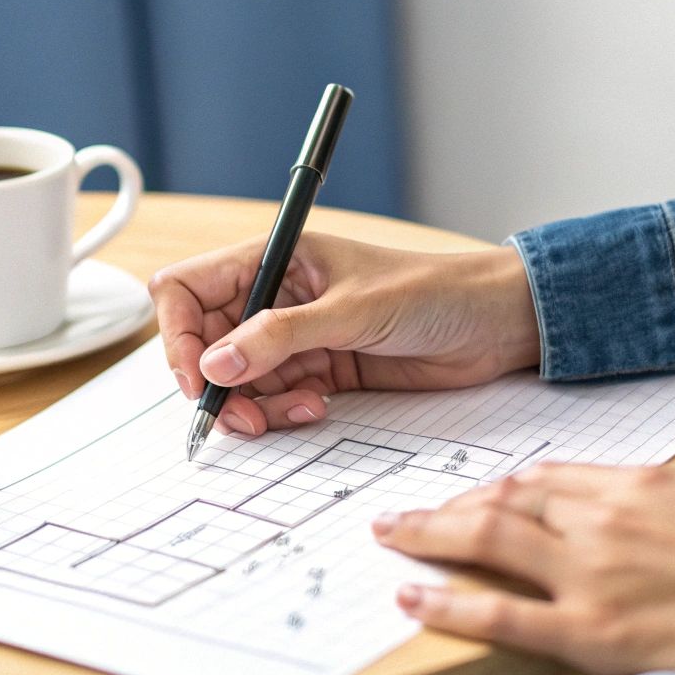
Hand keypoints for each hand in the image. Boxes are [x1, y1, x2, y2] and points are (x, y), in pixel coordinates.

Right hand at [149, 233, 540, 435]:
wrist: (495, 324)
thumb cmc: (435, 291)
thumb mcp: (353, 310)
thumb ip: (281, 337)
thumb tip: (216, 364)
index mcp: (276, 258)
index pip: (190, 289)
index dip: (178, 333)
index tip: (197, 377)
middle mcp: (277, 296)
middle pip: (206, 343)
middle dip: (215, 383)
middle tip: (240, 416)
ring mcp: (296, 336)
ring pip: (239, 379)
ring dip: (252, 404)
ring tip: (294, 411)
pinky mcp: (320, 370)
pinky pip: (274, 397)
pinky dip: (281, 411)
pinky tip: (314, 408)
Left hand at [371, 464, 674, 674]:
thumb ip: (656, 509)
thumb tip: (622, 523)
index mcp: (640, 483)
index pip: (545, 477)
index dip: (496, 489)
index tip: (469, 499)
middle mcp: (608, 517)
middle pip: (504, 499)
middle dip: (446, 505)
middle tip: (404, 512)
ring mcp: (596, 573)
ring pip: (489, 540)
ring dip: (431, 537)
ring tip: (394, 539)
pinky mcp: (595, 631)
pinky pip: (501, 613)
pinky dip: (449, 604)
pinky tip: (415, 600)